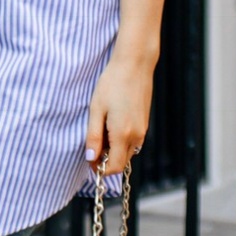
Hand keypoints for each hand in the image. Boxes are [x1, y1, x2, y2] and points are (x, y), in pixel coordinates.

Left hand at [84, 55, 152, 176]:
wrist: (135, 65)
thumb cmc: (112, 83)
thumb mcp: (96, 109)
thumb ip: (93, 136)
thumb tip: (90, 158)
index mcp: (123, 134)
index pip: (114, 168)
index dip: (101, 170)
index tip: (89, 161)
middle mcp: (137, 136)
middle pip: (122, 162)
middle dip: (107, 160)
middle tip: (92, 146)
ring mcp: (143, 130)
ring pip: (128, 152)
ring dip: (114, 151)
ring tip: (101, 131)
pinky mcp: (145, 123)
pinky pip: (134, 142)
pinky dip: (122, 142)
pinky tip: (112, 125)